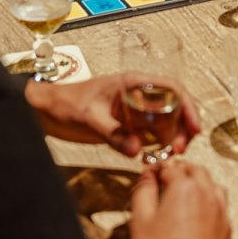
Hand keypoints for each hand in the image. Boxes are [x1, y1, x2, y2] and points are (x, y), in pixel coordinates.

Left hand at [24, 73, 200, 156]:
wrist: (44, 110)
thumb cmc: (63, 103)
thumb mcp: (88, 117)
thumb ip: (113, 133)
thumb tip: (136, 149)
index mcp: (132, 82)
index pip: (171, 87)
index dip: (187, 105)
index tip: (193, 126)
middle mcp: (137, 94)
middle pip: (173, 105)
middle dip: (183, 125)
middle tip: (181, 147)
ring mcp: (132, 110)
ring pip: (164, 121)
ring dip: (172, 136)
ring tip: (171, 154)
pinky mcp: (126, 125)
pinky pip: (149, 133)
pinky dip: (157, 144)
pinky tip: (155, 156)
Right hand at [131, 159, 231, 238]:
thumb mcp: (141, 219)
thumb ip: (143, 192)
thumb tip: (147, 177)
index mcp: (185, 188)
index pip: (170, 167)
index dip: (157, 168)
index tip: (150, 173)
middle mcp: (207, 195)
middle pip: (196, 170)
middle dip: (181, 169)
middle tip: (168, 177)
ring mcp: (221, 212)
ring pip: (213, 186)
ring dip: (200, 183)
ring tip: (186, 192)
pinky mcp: (227, 230)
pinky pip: (221, 207)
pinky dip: (210, 203)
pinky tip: (199, 214)